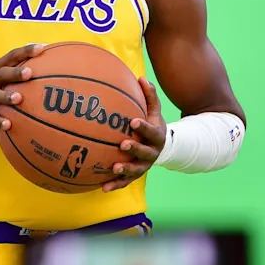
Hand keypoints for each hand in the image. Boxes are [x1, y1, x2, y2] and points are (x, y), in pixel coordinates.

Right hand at [0, 43, 44, 131]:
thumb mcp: (1, 77)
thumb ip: (18, 69)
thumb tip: (45, 56)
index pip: (11, 56)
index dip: (25, 51)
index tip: (41, 48)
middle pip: (2, 74)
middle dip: (15, 73)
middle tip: (29, 72)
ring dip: (6, 96)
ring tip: (19, 98)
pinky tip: (8, 125)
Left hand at [102, 78, 166, 192]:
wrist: (162, 148)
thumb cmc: (153, 124)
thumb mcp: (155, 111)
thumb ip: (150, 96)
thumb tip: (141, 77)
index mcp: (157, 136)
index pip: (152, 131)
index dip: (143, 127)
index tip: (133, 121)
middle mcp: (152, 153)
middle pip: (145, 152)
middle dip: (135, 149)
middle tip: (122, 144)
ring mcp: (144, 165)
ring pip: (136, 170)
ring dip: (125, 170)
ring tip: (114, 168)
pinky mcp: (135, 176)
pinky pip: (124, 182)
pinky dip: (114, 185)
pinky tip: (102, 188)